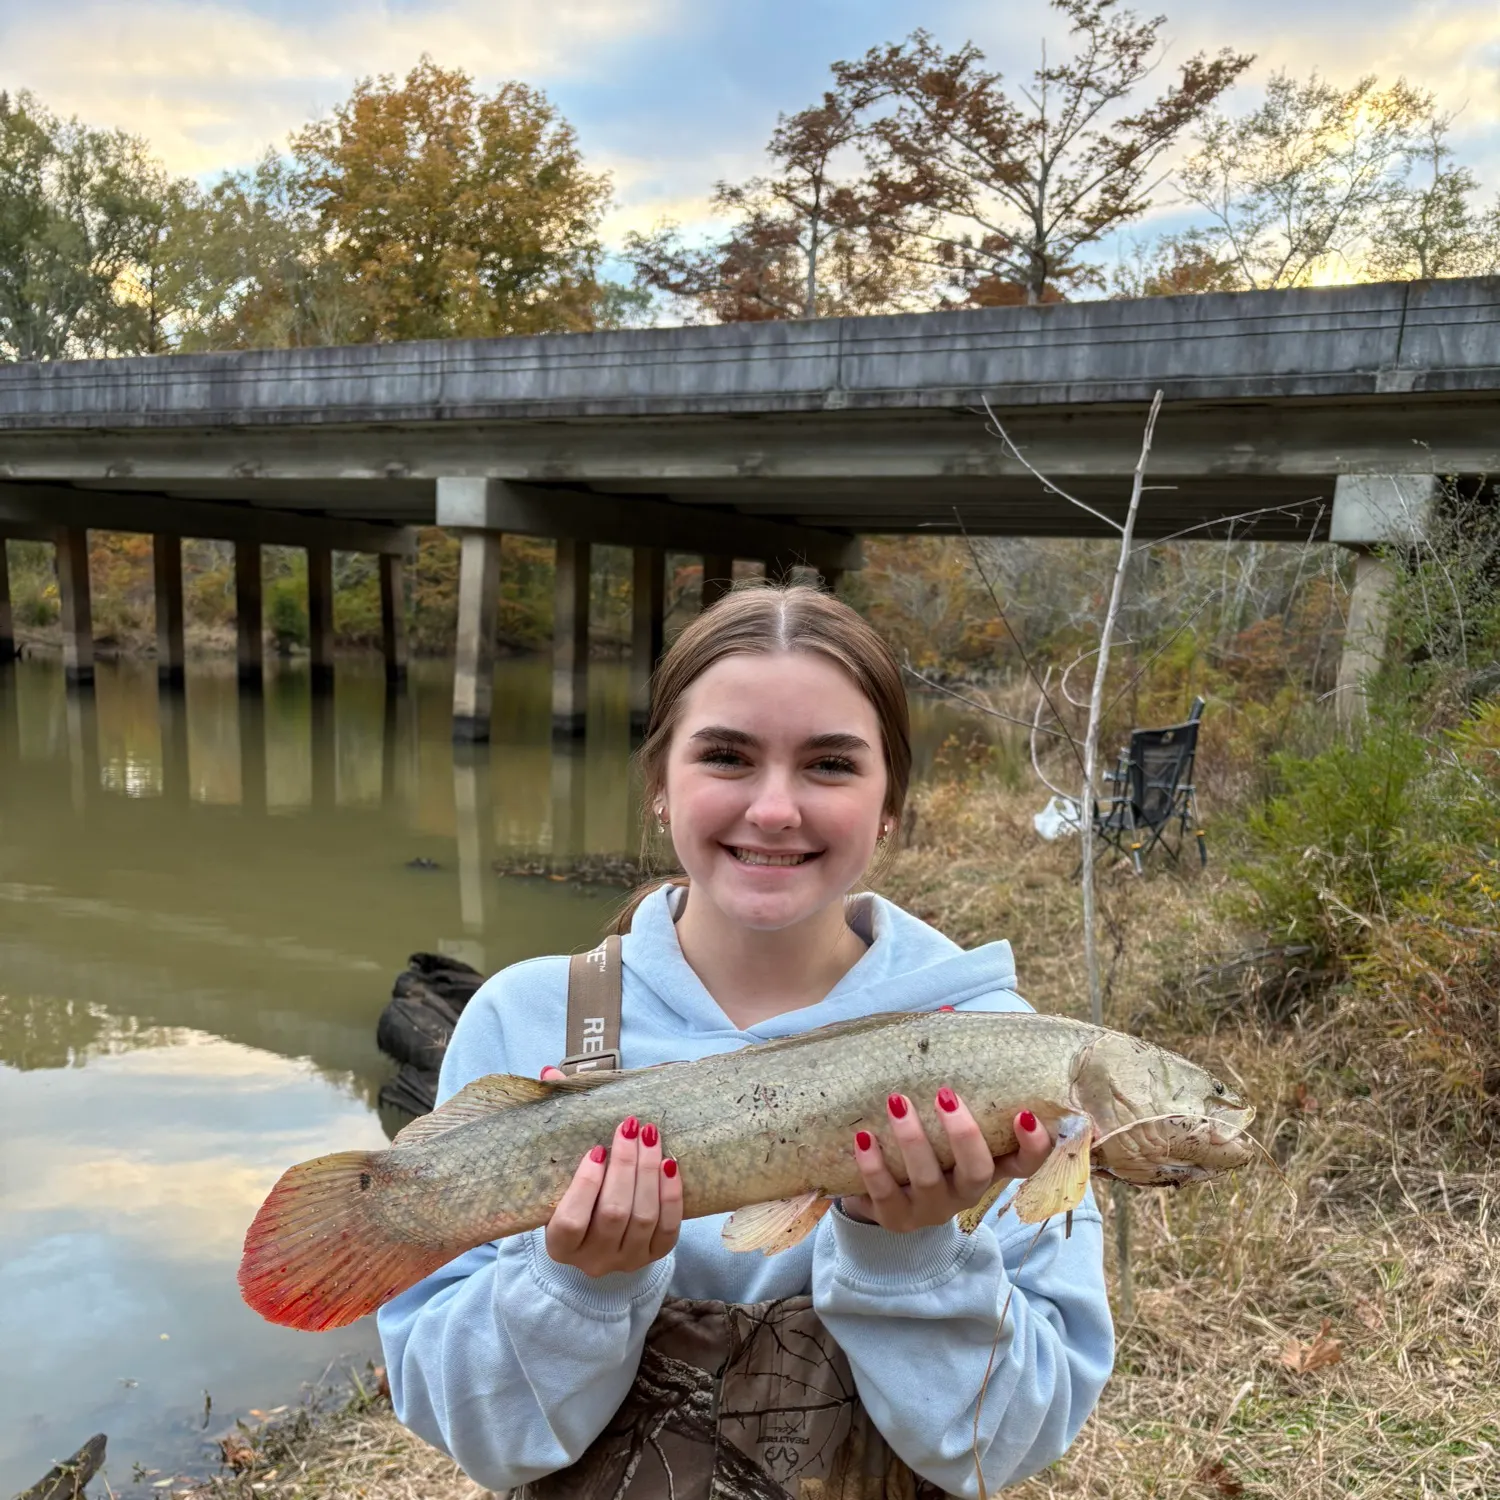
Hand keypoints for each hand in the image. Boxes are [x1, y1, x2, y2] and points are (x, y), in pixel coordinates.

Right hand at [540, 1066, 682, 1275]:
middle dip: (626, 1166)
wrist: (598, 1238)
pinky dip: (671, 1196)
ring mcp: (625, 1261)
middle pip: (614, 1214)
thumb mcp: (558, 1169)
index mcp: (559, 1245)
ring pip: (643, 1219)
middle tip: (632, 1126)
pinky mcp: (654, 1256)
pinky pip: (668, 1229)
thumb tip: (549, 1074)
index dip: (585, 1186)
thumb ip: (555, 1124)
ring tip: (651, 1136)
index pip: (570, 1221)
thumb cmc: (574, 1193)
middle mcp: (593, 1260)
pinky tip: (670, 1165)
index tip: (596, 1149)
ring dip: (649, 1173)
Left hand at [840, 1089, 1052, 1232]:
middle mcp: (965, 1192)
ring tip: (896, 1101)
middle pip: (978, 1171)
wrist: (883, 1196)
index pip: (1025, 1163)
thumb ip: (950, 1070)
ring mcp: (931, 1208)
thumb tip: (945, 1015)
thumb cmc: (925, 1143)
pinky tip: (862, 1137)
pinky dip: (873, 1166)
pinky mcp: (895, 1219)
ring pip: (928, 1180)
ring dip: (912, 1139)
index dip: (1034, 1144)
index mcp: (987, 1165)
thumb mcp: (941, 1115)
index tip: (1026, 1113)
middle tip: (946, 1094)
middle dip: (964, 1134)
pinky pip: (884, 1196)